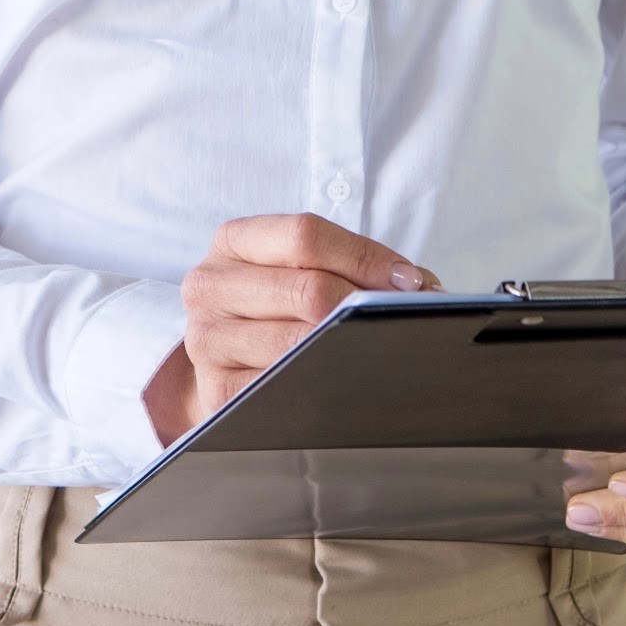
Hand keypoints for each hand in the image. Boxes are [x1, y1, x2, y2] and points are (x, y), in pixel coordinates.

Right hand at [144, 213, 437, 442]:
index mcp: (233, 241)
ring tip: (381, 352)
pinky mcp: (214, 390)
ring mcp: (206, 338)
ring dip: (349, 350)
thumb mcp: (304, 268)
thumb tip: (420, 288)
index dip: (364, 257)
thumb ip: (355, 265)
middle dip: (363, 307)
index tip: (409, 282)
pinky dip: (322, 387)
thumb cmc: (281, 306)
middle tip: (402, 321)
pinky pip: (280, 388)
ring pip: (297, 342)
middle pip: (307, 289)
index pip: (305, 235)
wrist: (231, 358)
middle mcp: (209, 284)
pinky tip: (345, 386)